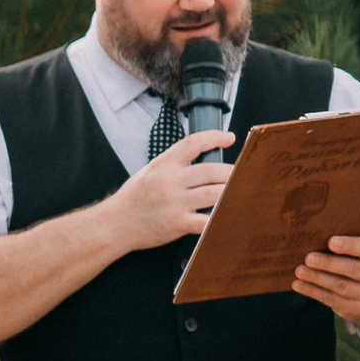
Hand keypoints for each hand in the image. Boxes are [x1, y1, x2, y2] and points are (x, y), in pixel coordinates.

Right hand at [116, 127, 231, 248]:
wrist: (116, 224)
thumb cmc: (133, 198)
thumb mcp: (149, 171)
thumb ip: (173, 164)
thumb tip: (201, 156)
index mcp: (163, 165)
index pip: (193, 143)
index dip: (215, 137)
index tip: (229, 137)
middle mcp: (170, 181)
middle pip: (211, 170)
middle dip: (232, 171)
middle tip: (243, 172)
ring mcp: (175, 203)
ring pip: (214, 194)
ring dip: (232, 192)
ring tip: (243, 191)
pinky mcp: (178, 223)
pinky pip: (207, 221)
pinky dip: (220, 218)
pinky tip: (229, 215)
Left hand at [293, 232, 359, 324]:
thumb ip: (350, 245)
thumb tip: (317, 237)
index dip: (350, 245)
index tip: (331, 242)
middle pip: (354, 269)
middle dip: (329, 264)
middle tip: (309, 258)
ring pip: (341, 286)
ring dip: (317, 278)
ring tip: (300, 270)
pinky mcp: (355, 310)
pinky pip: (331, 299)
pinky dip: (312, 291)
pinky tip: (298, 284)